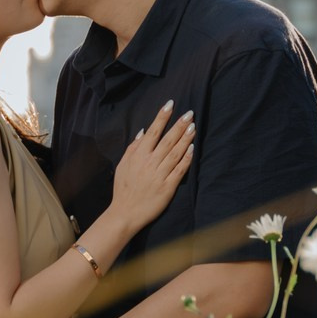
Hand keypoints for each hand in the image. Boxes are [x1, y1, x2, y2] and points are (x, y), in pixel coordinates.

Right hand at [106, 101, 195, 233]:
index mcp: (138, 156)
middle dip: (179, 125)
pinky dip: (186, 158)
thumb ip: (133, 148)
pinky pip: (180, 170)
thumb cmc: (123, 189)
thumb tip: (143, 132)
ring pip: (175, 152)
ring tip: (193, 126)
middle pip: (167, 140)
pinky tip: (193, 148)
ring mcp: (159, 174)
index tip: (170, 104)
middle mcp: (149, 163)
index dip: (162, 117)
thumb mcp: (123, 166)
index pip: (152, 132)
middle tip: (189, 113)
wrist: (125, 213)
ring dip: (185, 138)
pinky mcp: (168, 186)